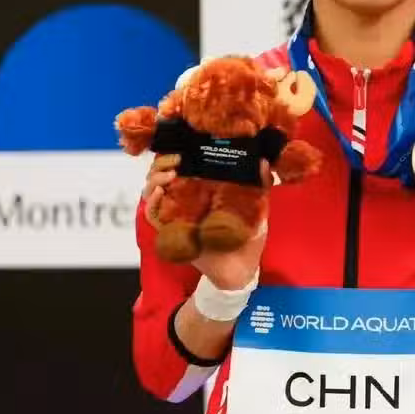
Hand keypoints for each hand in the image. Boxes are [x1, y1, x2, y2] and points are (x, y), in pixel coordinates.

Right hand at [142, 154, 269, 289]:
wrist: (241, 269)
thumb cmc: (248, 237)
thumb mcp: (257, 208)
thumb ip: (260, 185)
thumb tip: (263, 161)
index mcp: (203, 190)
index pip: (181, 166)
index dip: (175, 153)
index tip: (182, 144)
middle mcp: (185, 200)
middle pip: (162, 175)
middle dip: (162, 163)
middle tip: (175, 159)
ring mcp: (176, 216)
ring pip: (152, 192)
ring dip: (155, 179)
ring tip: (169, 174)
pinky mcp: (171, 233)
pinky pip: (153, 217)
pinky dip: (152, 203)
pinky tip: (159, 193)